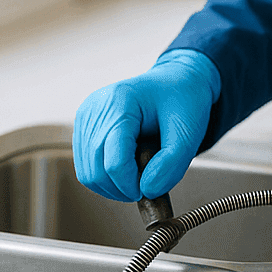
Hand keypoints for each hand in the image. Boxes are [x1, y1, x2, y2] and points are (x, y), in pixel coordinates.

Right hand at [73, 49, 222, 201]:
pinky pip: (86, 167)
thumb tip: (147, 190)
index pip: (115, 162)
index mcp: (120, 102)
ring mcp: (85, 117)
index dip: (132, 186)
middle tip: (148, 185)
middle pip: (96, 172)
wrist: (176, 82)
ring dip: (114, 186)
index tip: (152, 190)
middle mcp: (95, 108)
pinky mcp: (83, 127)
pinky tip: (128, 168)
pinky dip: (106, 177)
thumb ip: (172, 164)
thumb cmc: (183, 101)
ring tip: (140, 175)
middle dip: (123, 188)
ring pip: (87, 174)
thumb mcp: (189, 131)